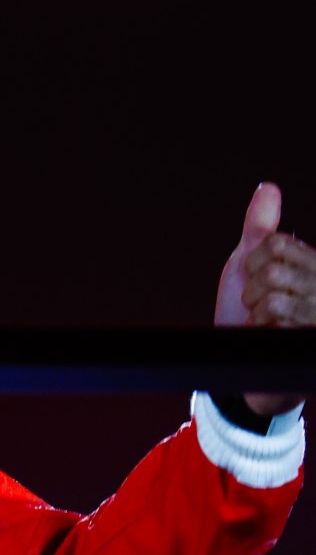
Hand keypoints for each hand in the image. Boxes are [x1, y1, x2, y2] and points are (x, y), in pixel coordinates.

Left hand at [214, 182, 314, 416]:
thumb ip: (260, 227)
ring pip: (274, 290)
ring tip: (264, 320)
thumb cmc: (247, 314)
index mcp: (310, 268)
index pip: (278, 243)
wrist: (245, 367)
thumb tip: (270, 187)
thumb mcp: (248, 264)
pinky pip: (277, 313)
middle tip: (258, 304)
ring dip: (256, 307)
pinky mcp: (308, 337)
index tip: (254, 276)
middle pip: (274, 265)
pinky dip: (261, 322)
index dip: (254, 258)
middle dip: (252, 284)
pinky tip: (268, 333)